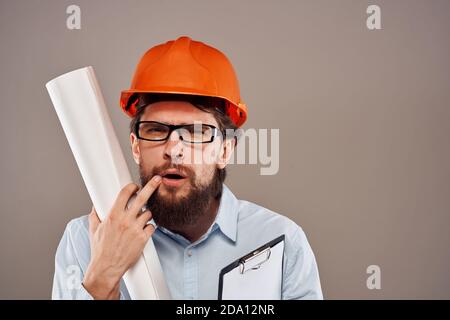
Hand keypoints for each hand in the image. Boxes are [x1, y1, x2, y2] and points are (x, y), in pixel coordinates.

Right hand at [82, 175, 161, 298]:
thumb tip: (95, 207)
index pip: (125, 193)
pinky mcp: (143, 239)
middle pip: (142, 198)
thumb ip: (95, 216)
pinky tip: (143, 230)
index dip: (132, 187)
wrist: (107, 268)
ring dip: (146, 214)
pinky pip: (151, 226)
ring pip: (148, 213)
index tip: (135, 186)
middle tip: (158, 179)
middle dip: (151, 186)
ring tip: (141, 219)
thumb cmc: (100, 250)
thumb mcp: (94, 230)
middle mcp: (125, 220)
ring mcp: (135, 229)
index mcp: (113, 215)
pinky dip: (149, 227)